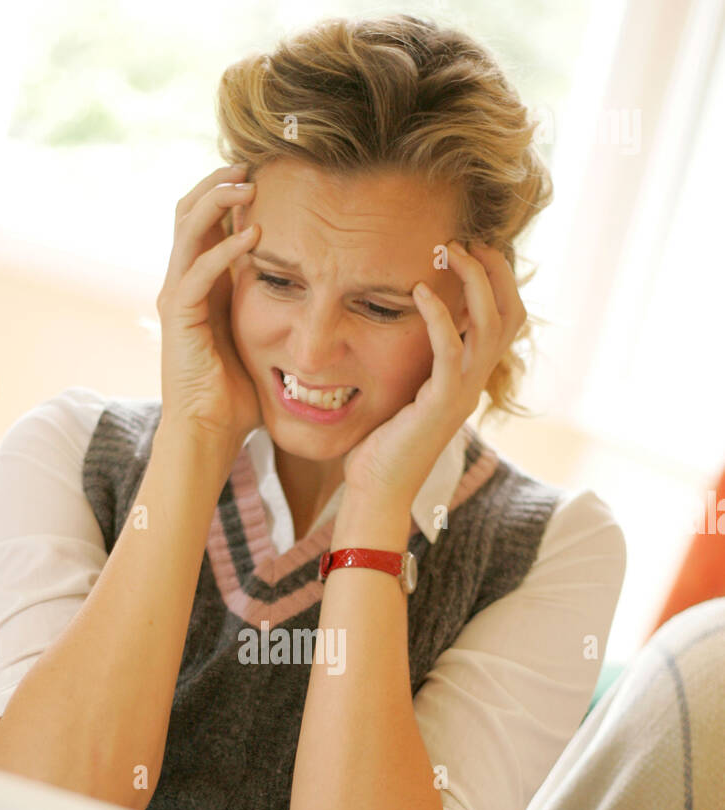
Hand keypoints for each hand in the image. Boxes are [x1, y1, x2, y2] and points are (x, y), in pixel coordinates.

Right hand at [155, 164, 263, 453]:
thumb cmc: (238, 396)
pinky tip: (254, 235)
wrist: (209, 433)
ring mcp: (177, 297)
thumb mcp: (262, 339)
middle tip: (252, 162)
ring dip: (217, 200)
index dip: (228, 189)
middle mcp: (183, 282)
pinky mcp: (179, 317)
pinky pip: (197, 271)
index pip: (207, 219)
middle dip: (219, 180)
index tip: (265, 170)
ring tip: (249, 183)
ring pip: (187, 227)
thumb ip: (275, 308)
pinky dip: (222, 249)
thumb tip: (320, 291)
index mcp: (202, 283)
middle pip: (189, 209)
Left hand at [343, 242, 526, 501]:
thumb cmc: (382, 444)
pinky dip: (438, 316)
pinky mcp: (441, 405)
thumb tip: (404, 320)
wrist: (377, 491)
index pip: (504, 319)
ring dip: (475, 281)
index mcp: (470, 378)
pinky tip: (419, 291)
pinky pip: (450, 351)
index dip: (497, 279)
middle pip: (510, 314)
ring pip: (489, 326)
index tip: (471, 247)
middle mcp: (475, 383)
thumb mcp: (405, 389)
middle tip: (466, 239)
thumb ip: (416, 358)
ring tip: (452, 250)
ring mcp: (463, 394)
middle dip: (495, 270)